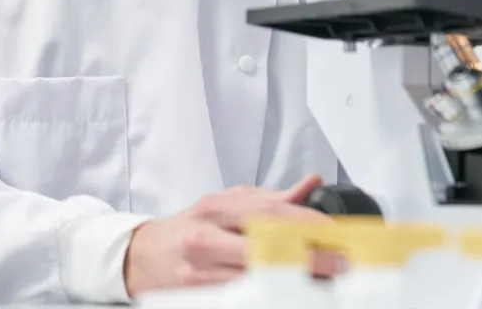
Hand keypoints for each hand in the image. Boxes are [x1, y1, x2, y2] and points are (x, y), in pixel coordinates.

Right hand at [123, 174, 339, 295]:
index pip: (269, 212)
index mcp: (214, 209)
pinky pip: (240, 297)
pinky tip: (289, 292)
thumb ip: (266, 198)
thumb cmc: (186, 229)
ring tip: (324, 281)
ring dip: (294, 281)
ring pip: (256, 278)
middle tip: (341, 264)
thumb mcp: (222, 205)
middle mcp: (205, 239)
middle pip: (267, 247)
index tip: (337, 232)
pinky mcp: (198, 298)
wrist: (140, 258)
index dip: (307, 221)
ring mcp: (200, 274)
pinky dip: (269, 294)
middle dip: (308, 257)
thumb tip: (308, 185)